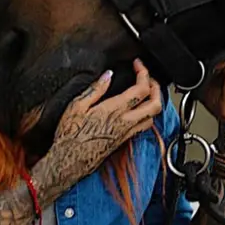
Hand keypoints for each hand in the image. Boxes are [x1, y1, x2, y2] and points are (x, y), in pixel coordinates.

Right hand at [46, 59, 161, 184]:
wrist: (68, 161)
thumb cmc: (70, 135)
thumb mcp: (76, 106)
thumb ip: (95, 89)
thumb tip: (108, 75)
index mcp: (114, 110)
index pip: (141, 89)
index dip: (144, 72)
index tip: (137, 64)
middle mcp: (125, 122)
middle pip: (155, 104)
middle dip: (156, 87)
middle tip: (147, 77)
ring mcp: (126, 133)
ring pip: (153, 117)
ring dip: (154, 101)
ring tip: (146, 92)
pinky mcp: (124, 141)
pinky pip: (144, 126)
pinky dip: (147, 114)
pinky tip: (138, 109)